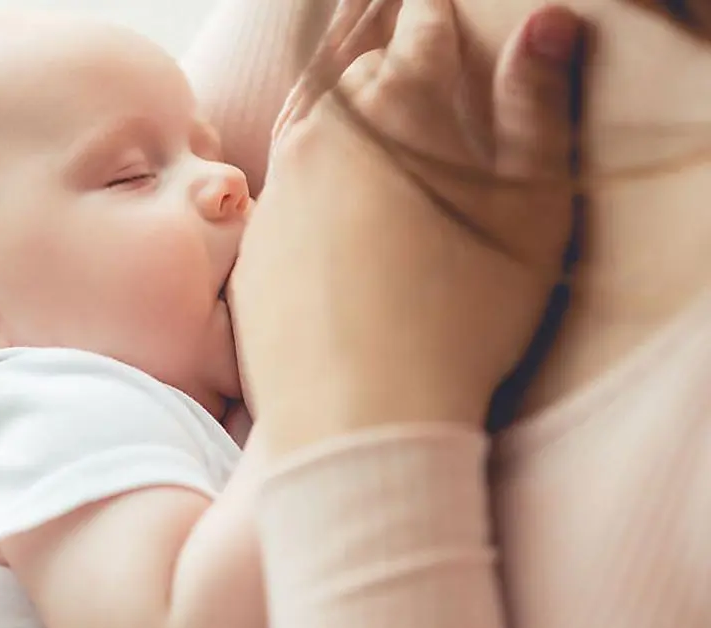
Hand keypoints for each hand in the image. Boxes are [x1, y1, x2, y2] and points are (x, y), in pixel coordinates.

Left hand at [230, 1, 586, 449]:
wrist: (359, 416)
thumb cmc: (463, 318)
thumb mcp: (532, 213)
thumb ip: (537, 109)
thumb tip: (544, 24)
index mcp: (400, 108)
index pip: (424, 30)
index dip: (442, 25)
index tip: (447, 30)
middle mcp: (324, 133)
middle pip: (362, 77)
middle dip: (396, 77)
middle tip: (425, 101)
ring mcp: (278, 189)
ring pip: (315, 129)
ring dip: (348, 128)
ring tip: (381, 155)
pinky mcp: (253, 242)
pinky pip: (286, 193)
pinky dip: (313, 191)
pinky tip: (341, 226)